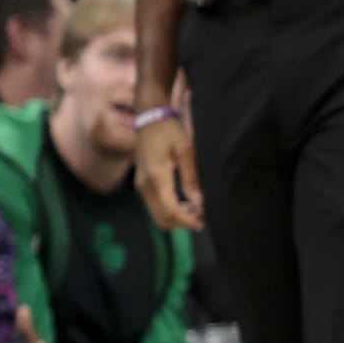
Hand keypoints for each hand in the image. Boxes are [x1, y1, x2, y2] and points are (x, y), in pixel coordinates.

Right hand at [136, 115, 203, 229]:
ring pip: (157, 215)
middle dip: (182, 223)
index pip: (170, 210)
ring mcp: (141, 186)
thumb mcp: (185, 150)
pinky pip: (155, 206)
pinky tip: (185, 203)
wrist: (150, 120)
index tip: (202, 223)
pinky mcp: (142, 185)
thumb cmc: (170, 132)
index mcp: (157, 177)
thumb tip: (199, 202)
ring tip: (196, 210)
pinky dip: (169, 210)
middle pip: (162, 218)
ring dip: (176, 218)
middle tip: (202, 217)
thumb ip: (191, 177)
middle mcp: (145, 186)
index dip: (186, 221)